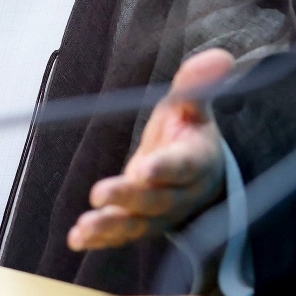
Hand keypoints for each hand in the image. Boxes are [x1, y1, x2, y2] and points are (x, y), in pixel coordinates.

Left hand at [67, 48, 234, 250]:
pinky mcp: (142, 224)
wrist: (198, 176)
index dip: (165, 168)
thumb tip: (220, 56)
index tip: (144, 167)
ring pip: (138, 223)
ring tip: (83, 227)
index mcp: (197, 160)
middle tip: (100, 193)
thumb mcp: (191, 107)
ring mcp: (161, 214)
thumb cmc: (187, 133)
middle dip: (128, 197)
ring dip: (110, 226)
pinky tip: (76, 239)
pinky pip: (122, 235)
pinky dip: (100, 239)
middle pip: (156, 199)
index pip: (183, 166)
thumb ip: (196, 85)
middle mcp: (181, 193)